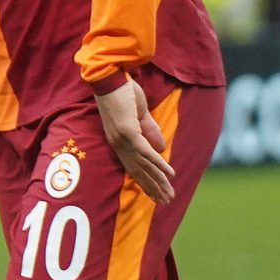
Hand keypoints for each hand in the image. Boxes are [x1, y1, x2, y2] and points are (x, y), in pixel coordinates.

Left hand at [94, 77, 177, 203]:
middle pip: (138, 171)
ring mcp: (122, 139)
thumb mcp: (139, 115)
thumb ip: (149, 131)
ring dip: (158, 181)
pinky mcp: (128, 131)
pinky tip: (169, 174)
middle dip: (153, 188)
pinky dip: (158, 163)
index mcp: (119, 142)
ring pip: (143, 165)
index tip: (156, 196)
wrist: (110, 77)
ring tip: (169, 195)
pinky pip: (146, 151)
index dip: (146, 182)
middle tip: (166, 202)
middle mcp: (118, 144)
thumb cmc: (123, 93)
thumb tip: (162, 149)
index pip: (134, 167)